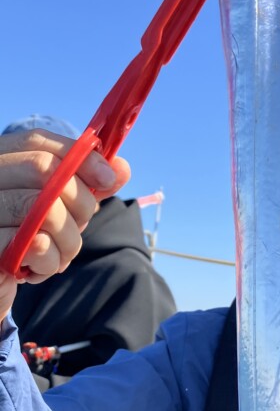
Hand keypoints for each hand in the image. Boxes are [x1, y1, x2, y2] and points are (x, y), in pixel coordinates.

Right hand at [0, 130, 129, 321]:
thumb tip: (121, 168)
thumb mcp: (58, 209)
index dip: (80, 157)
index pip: (37, 141)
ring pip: (45, 210)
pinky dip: (51, 262)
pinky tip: (40, 269)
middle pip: (43, 170)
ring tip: (59, 256)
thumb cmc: (26, 242)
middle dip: (79, 203)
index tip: (107, 180)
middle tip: (77, 230)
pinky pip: (35, 245)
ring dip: (68, 241)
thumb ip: (86, 186)